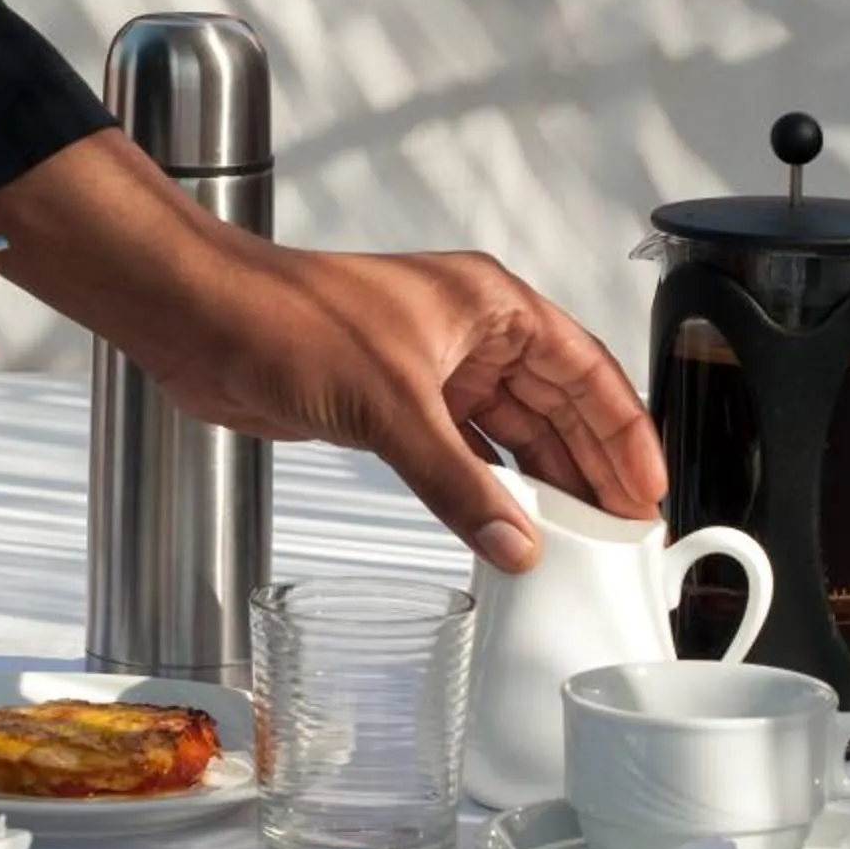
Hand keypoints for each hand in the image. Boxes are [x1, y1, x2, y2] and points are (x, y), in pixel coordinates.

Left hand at [0, 132, 665, 566]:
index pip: (585, 370)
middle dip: (591, 466)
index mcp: (489, 306)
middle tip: (623, 529)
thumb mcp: (390, 406)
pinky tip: (507, 523)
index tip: (648, 488)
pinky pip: (462, 453)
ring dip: (543, 482)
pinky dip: (487, 488)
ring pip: (510, 432)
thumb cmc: (287, 318)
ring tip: (579, 537)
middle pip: (556, 406)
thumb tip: (516, 542)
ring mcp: (431, 370)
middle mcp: (468, 334)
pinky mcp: (392, 405)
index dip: (625, 431)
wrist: (201, 322)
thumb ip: (458, 484)